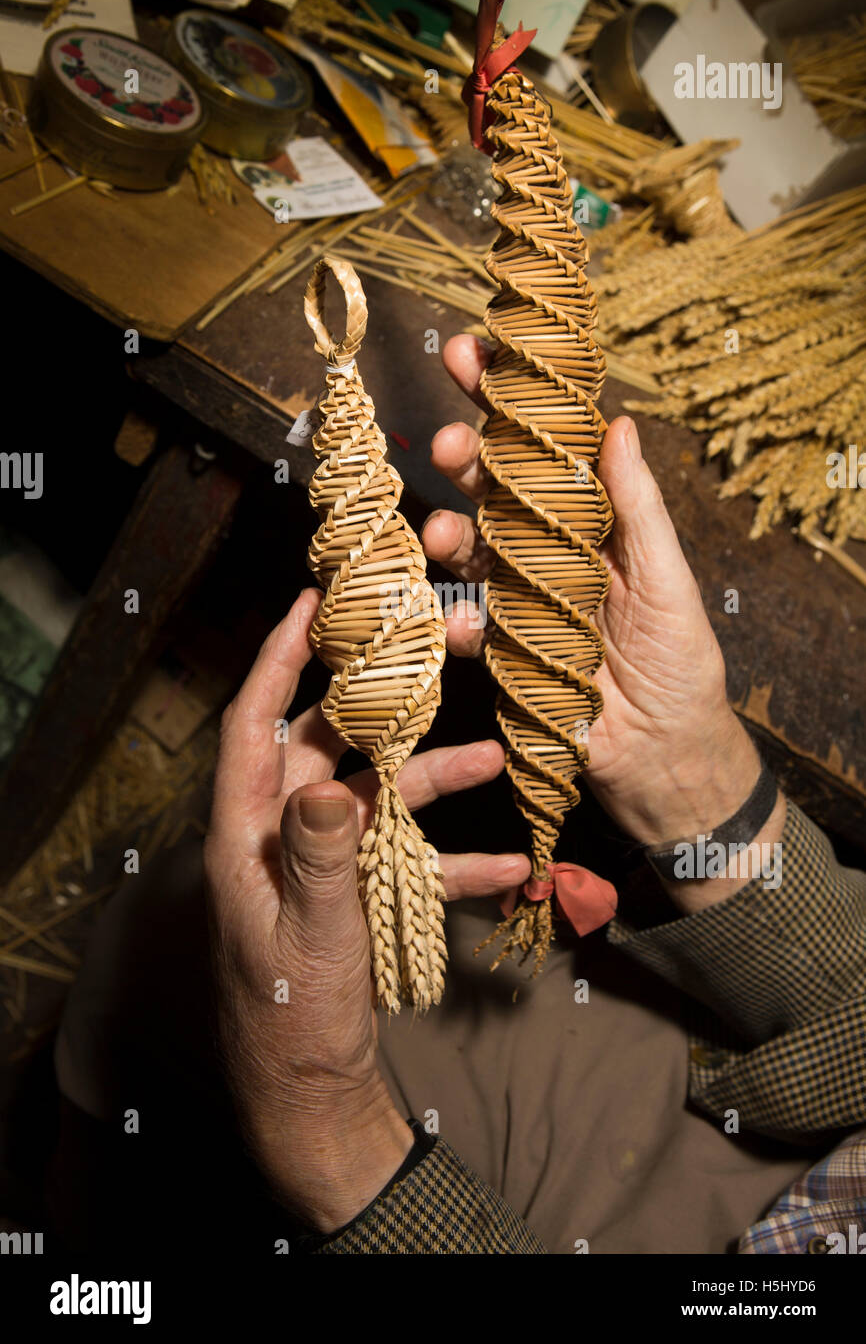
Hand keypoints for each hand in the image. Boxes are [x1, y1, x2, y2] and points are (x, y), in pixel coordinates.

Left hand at [204, 588, 528, 1230]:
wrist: (313, 1093)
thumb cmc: (292, 1018)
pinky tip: (510, 867)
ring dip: (434, 779)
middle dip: (381, 706)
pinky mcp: (357, 894)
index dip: (276, 660)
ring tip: (496, 758)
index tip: (309, 603)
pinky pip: (408, 860)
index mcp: (248, 834)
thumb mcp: (308, 936)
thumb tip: (331, 783)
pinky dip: (454, 860)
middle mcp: (285, 835)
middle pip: (328, 746)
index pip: (254, 725)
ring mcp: (324, 863)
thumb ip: (319, 858)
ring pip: (379, 795)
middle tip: (431, 655)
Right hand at [423, 335, 784, 909]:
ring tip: (440, 532)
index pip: (548, 444)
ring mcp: (520, 594)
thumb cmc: (680, 663)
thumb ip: (638, 507)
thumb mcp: (667, 579)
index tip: (474, 353)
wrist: (663, 756)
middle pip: (496, 485)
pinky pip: (464, 621)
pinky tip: (460, 623)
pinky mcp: (499, 645)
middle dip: (466, 458)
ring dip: (447, 532)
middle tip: (447, 444)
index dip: (509, 399)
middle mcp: (551, 546)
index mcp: (596, 519)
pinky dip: (455, 619)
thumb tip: (619, 422)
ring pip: (469, 546)